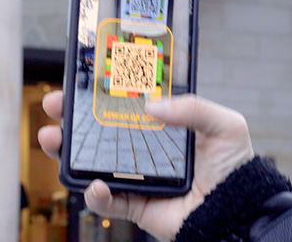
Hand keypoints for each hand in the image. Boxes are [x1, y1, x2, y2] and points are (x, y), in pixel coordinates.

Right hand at [37, 91, 253, 241]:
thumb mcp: (224, 125)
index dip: (101, 90)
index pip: (125, 101)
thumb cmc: (235, 169)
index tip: (82, 77)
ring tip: (53, 139)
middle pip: (99, 128)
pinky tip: (97, 184)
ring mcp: (136, 175)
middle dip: (72, 115)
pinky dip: (95, 194)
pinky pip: (107, 201)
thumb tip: (152, 105)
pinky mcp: (135, 204)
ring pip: (92, 161)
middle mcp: (144, 147)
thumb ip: (193, 106)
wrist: (239, 213)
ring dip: (67, 150)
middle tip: (56, 103)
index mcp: (162, 124)